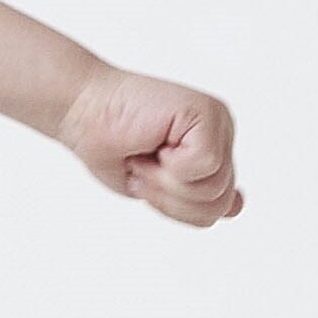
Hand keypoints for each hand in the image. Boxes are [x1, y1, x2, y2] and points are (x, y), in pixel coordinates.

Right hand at [59, 66, 242, 226]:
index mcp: (213, 152)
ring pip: (215, 189)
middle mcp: (221, 134)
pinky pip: (205, 164)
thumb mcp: (157, 189)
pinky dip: (170, 166)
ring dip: (167, 183)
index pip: (219, 208)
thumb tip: (236, 207)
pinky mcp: (207, 112)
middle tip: (143, 167)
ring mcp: (217, 122)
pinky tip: (152, 141)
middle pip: (219, 203)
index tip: (148, 179)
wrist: (81, 109)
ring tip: (147, 155)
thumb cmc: (110, 143)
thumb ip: (197, 201)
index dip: (176, 207)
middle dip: (171, 199)